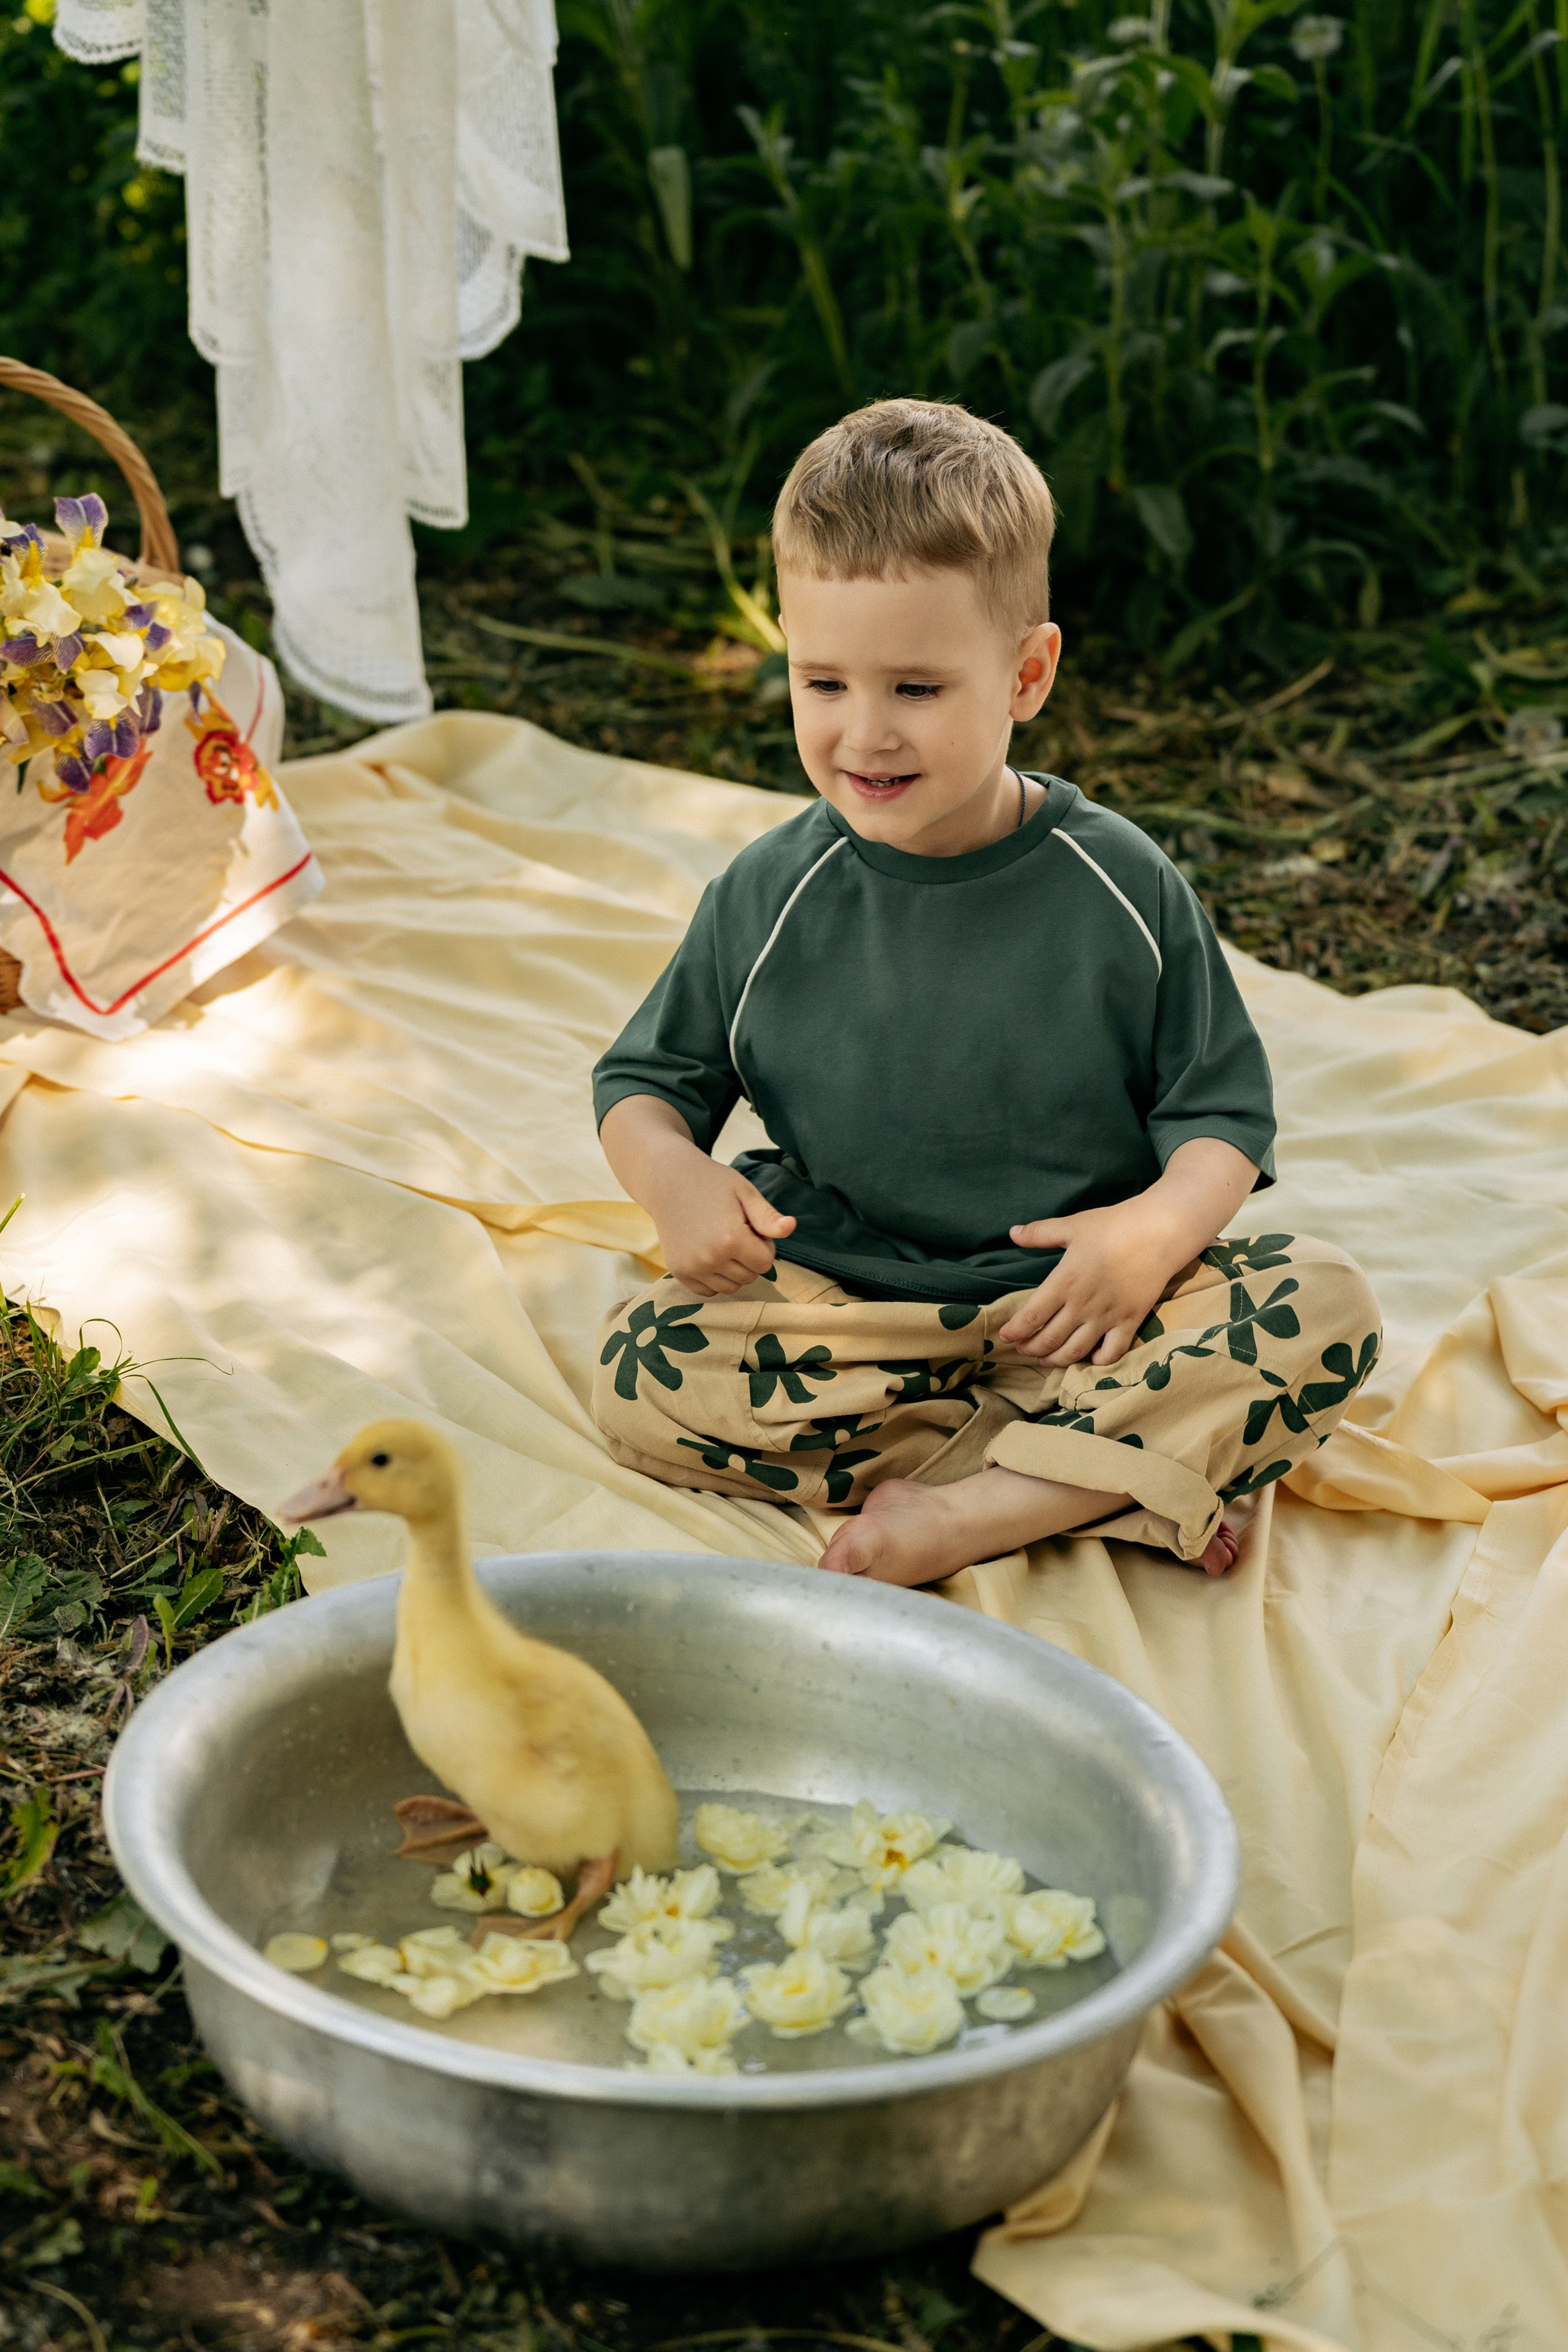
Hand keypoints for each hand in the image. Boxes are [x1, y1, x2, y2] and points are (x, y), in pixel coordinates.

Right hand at [598, 1093, 795, 1298]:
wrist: (669, 1180)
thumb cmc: (712, 1183)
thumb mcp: (745, 1193)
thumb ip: (768, 1217)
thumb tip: (792, 1227)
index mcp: (731, 1239)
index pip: (766, 1263)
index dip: (763, 1245)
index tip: (750, 1227)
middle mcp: (710, 1258)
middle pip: (749, 1277)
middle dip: (749, 1258)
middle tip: (736, 1231)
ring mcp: (692, 1267)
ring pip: (730, 1288)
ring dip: (733, 1271)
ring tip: (722, 1243)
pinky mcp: (678, 1272)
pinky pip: (707, 1291)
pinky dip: (714, 1278)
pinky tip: (709, 1254)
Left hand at [999, 1198, 1183, 1366]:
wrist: (1158, 1232)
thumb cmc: (1113, 1226)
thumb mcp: (1072, 1226)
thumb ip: (1040, 1233)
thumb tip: (1012, 1232)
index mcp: (1064, 1282)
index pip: (1031, 1317)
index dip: (1014, 1331)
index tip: (1004, 1336)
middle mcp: (1082, 1305)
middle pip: (1049, 1339)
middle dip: (1030, 1348)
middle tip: (1021, 1349)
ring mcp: (1107, 1317)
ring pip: (1075, 1351)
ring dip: (1055, 1359)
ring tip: (1045, 1358)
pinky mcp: (1130, 1322)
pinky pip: (1112, 1353)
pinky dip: (1098, 1361)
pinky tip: (1089, 1358)